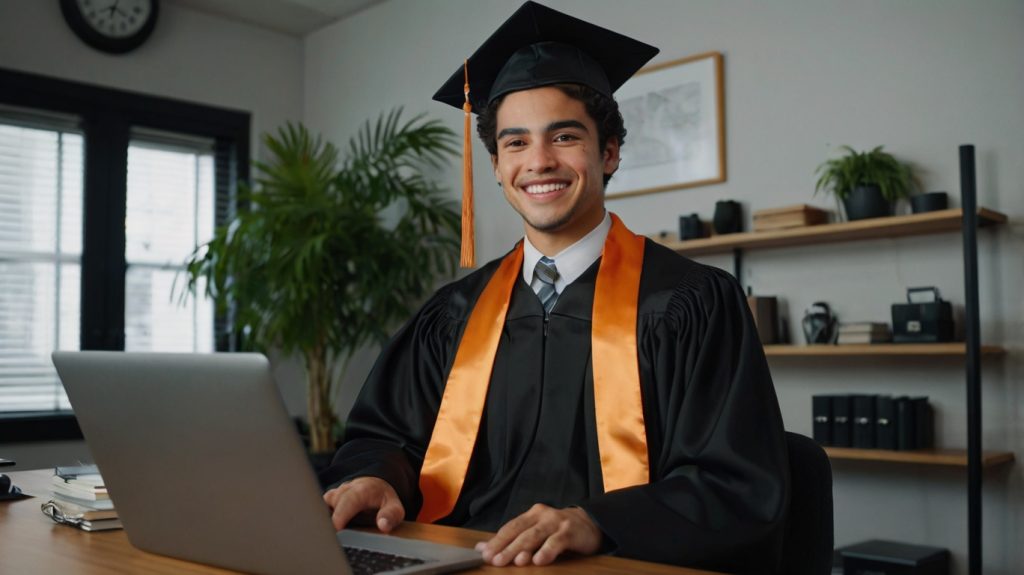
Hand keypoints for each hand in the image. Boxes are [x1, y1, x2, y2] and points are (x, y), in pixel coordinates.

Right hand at [322, 476, 404, 532]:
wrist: (374, 487)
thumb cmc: (383, 500)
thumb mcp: (395, 507)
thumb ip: (391, 515)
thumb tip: (383, 525)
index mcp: (362, 490)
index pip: (348, 500)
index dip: (341, 514)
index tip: (336, 528)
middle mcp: (345, 490)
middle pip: (331, 503)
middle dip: (328, 520)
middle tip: (329, 538)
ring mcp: (334, 494)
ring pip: (322, 505)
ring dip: (324, 519)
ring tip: (327, 535)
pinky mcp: (327, 501)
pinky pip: (319, 509)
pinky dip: (320, 519)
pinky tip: (324, 532)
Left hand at [475, 504, 602, 566]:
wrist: (591, 523)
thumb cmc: (558, 530)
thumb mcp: (535, 531)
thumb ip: (512, 539)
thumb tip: (481, 548)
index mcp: (531, 514)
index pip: (510, 527)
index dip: (496, 540)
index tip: (483, 554)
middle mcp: (542, 515)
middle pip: (520, 531)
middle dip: (505, 546)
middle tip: (493, 560)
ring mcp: (556, 522)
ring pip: (536, 536)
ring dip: (523, 548)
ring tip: (514, 561)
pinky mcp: (570, 531)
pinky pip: (557, 542)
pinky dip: (547, 551)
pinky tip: (540, 561)